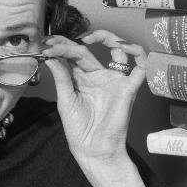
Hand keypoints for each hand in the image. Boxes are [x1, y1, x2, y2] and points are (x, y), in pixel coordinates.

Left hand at [40, 30, 154, 186]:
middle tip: (56, 41)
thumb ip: (61, 76)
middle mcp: (99, 75)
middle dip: (71, 42)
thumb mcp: (65, 99)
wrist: (93, 150)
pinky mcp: (128, 88)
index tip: (46, 44)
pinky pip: (140, 68)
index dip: (61, 46)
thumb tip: (49, 54)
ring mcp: (114, 80)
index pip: (73, 55)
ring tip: (90, 37)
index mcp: (82, 78)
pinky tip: (125, 47)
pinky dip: (138, 54)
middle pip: (88, 50)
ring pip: (118, 50)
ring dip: (108, 37)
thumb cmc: (79, 129)